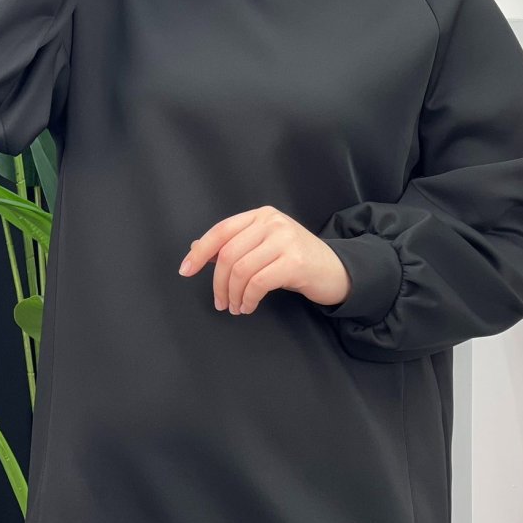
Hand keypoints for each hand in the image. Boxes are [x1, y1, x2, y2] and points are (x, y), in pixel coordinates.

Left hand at [177, 205, 352, 314]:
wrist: (337, 271)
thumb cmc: (297, 261)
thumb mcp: (264, 248)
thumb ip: (234, 246)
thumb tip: (196, 249)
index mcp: (261, 215)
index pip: (221, 230)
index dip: (200, 252)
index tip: (185, 271)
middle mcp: (272, 222)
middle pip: (228, 253)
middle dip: (218, 283)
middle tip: (220, 302)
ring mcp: (285, 239)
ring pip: (241, 270)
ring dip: (233, 295)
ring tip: (236, 307)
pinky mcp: (295, 261)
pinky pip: (258, 283)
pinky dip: (248, 299)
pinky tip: (249, 306)